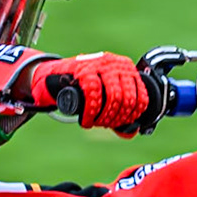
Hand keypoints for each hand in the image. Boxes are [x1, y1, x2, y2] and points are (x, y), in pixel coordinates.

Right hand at [31, 53, 148, 132]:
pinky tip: (87, 120)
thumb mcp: (105, 95)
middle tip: (105, 125)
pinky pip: (94, 93)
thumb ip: (118, 112)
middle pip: (126, 98)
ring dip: (105, 116)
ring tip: (96, 123)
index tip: (121, 124)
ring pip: (113, 96)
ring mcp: (101, 64)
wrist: (56, 76)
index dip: (132, 116)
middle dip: (116, 118)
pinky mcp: (84, 69)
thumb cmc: (84, 88)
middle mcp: (116, 64)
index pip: (140, 96)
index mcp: (127, 69)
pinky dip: (91, 112)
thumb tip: (131, 132)